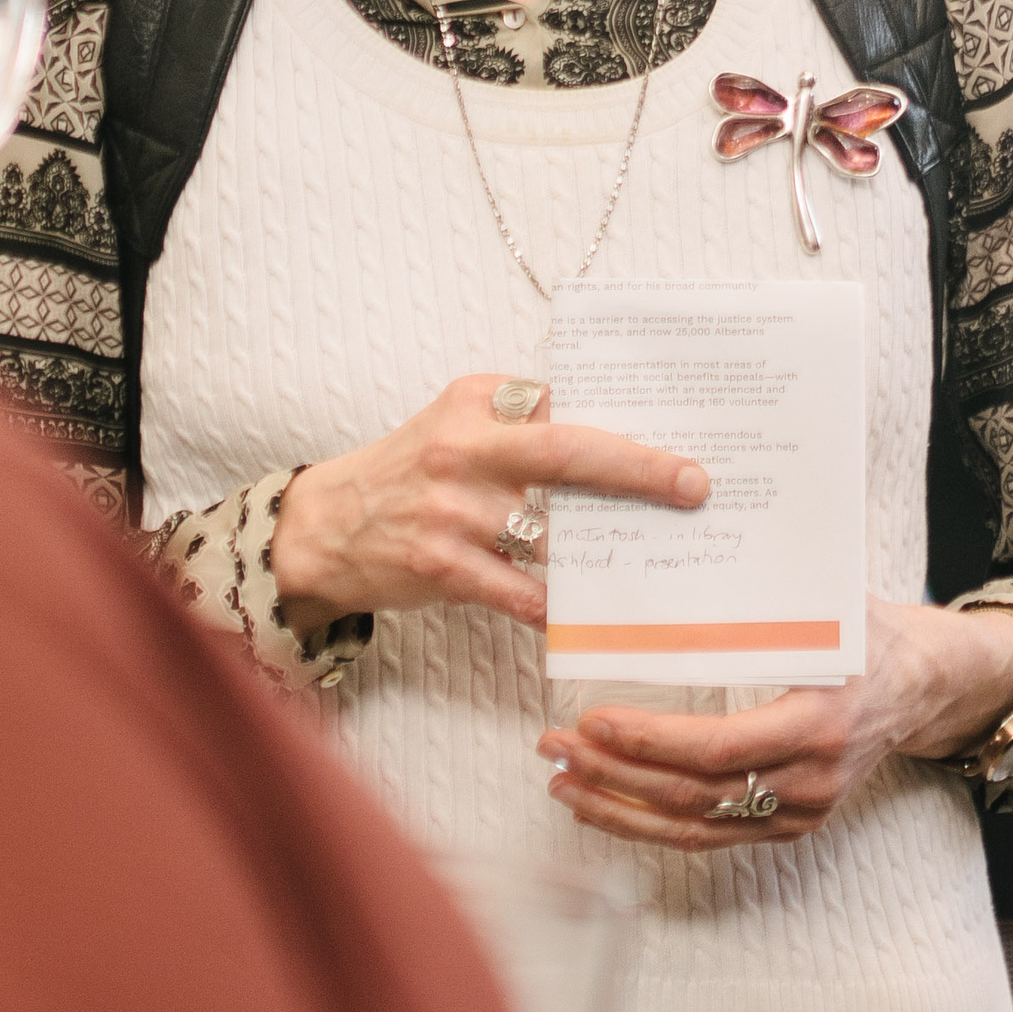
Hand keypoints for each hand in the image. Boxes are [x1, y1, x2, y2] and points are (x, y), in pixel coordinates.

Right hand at [272, 376, 709, 642]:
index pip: (561, 400)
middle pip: (569, 453)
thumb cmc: (408, 470)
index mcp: (476, 403)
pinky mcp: (443, 567)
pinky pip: (518, 591)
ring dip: (606, 545)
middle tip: (692, 484)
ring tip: (656, 552)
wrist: (320, 530)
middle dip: (639, 468)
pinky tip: (585, 611)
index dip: (621, 416)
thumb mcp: (455, 421)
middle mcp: (466, 450)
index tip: (677, 429)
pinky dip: (556, 604)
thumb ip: (520, 418)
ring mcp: (454, 511)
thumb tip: (613, 432)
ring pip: (552, 532)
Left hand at [537, 599, 1012, 851]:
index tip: (595, 719)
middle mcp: (810, 779)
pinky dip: (652, 823)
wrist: (926, 686)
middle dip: (615, 774)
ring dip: (620, 808)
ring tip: (562, 782)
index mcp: (819, 722)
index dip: (652, 741)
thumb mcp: (829, 608)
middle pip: (694, 793)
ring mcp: (800, 811)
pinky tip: (608, 804)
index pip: (719, 747)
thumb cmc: (872, 634)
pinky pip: (711, 834)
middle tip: (554, 747)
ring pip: (694, 826)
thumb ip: (766, 603)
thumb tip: (681, 569)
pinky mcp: (791, 824)